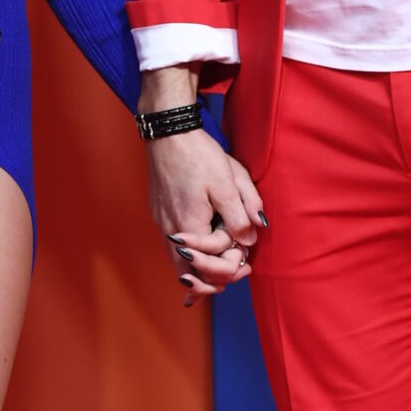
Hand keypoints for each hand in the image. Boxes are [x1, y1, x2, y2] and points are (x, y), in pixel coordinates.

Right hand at [146, 129, 264, 304]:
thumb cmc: (198, 156)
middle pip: (191, 273)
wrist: (168, 133)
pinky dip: (189, 255)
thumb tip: (250, 239)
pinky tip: (199, 254)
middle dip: (216, 277)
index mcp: (190, 226)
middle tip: (240, 272)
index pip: (212, 263)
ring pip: (179, 262)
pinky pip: (174, 246)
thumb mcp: (228, 184)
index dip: (232, 263)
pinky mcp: (159, 213)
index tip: (246, 257)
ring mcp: (162, 223)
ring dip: (201, 269)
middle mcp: (172, 231)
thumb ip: (241, 216)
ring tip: (222, 270)